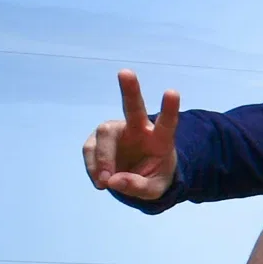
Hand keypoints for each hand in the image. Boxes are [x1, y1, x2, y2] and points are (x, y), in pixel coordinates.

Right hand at [84, 70, 180, 199]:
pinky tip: (100, 181)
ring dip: (102, 158)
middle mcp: (138, 129)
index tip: (172, 91)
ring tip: (105, 182)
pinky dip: (92, 166)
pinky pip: (90, 149)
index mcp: (160, 139)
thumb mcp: (153, 190)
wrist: (139, 177)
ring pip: (104, 134)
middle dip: (130, 89)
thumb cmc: (153, 177)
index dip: (169, 109)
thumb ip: (138, 187)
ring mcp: (117, 132)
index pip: (167, 123)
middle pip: (133, 107)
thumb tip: (112, 180)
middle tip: (125, 72)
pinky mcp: (99, 139)